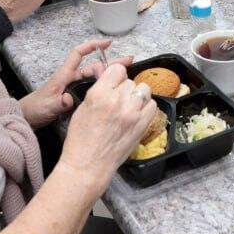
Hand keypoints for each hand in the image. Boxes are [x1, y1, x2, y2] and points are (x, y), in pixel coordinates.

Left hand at [20, 39, 131, 126]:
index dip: (92, 46)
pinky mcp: (75, 97)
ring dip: (108, 76)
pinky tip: (113, 92)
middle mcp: (71, 78)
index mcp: (64, 75)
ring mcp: (73, 88)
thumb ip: (59, 102)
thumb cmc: (36, 108)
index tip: (107, 43)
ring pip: (94, 79)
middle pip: (93, 67)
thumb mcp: (48, 106)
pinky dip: (102, 88)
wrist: (28, 117)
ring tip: (126, 77)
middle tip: (129, 62)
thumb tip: (69, 99)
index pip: (78, 54)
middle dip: (110, 63)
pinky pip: (92, 89)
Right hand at [58, 63, 157, 190]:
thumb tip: (106, 75)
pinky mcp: (142, 124)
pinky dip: (146, 107)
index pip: (117, 69)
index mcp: (100, 94)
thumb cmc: (81, 139)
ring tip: (128, 107)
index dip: (115, 76)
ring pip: (143, 90)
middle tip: (117, 101)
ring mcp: (132, 112)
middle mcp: (118, 100)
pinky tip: (136, 114)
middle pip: (130, 81)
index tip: (113, 83)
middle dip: (124, 89)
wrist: (89, 164)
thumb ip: (98, 90)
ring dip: (136, 96)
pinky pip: (152, 105)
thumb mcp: (82, 108)